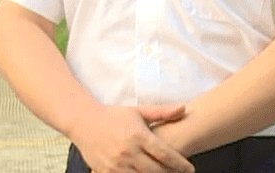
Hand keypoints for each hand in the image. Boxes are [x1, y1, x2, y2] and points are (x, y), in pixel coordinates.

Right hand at [71, 104, 193, 172]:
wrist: (84, 122)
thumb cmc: (114, 116)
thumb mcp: (138, 111)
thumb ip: (162, 112)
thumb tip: (184, 108)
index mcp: (138, 135)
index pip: (165, 154)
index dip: (180, 164)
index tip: (190, 168)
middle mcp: (128, 151)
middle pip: (157, 170)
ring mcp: (116, 165)